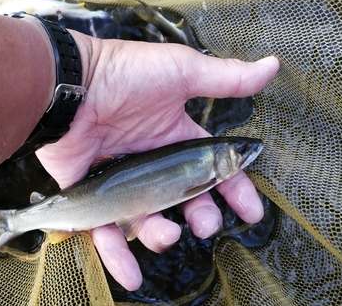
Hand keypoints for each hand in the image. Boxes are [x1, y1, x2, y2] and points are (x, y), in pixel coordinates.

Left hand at [37, 32, 278, 290]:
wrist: (71, 85)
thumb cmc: (126, 74)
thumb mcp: (182, 72)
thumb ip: (224, 78)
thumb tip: (271, 67)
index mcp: (174, 136)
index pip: (211, 168)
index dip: (234, 189)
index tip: (250, 211)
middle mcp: (150, 161)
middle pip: (183, 200)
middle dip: (201, 216)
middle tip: (205, 224)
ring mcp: (120, 178)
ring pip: (147, 219)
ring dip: (161, 235)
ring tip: (167, 235)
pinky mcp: (90, 192)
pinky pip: (104, 229)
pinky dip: (116, 254)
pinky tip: (132, 275)